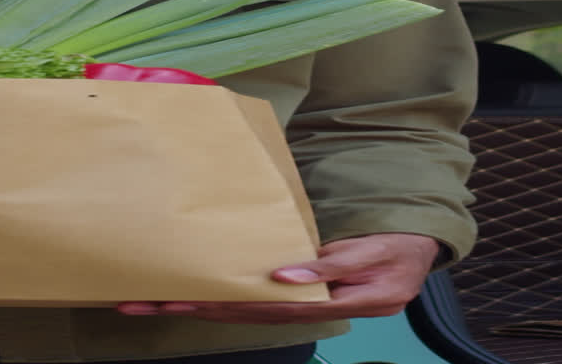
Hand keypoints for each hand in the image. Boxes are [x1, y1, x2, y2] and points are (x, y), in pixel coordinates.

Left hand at [116, 233, 441, 323]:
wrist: (418, 249)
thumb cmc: (397, 249)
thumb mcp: (372, 254)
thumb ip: (330, 266)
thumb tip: (284, 276)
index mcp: (330, 304)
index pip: (265, 308)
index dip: (224, 305)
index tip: (183, 301)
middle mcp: (309, 309)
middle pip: (242, 313)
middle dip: (191, 309)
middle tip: (143, 303)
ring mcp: (301, 303)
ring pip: (241, 308)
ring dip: (196, 305)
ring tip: (151, 301)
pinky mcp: (295, 291)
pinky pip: (252, 298)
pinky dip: (220, 298)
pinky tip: (190, 295)